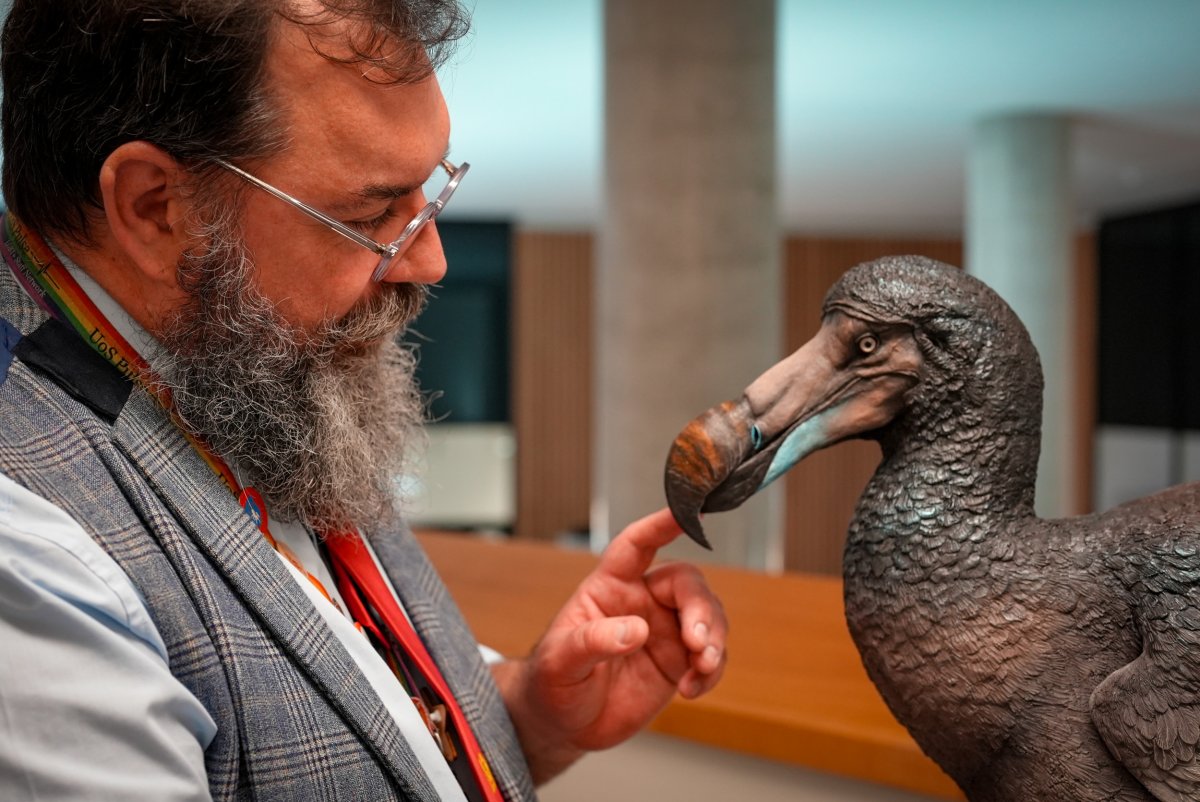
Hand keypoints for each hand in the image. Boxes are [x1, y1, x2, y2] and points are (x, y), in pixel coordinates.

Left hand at [492, 508, 727, 783]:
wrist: (561, 725)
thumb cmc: (551, 682)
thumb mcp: (560, 661)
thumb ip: (593, 642)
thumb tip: (636, 630)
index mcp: (609, 587)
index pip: (636, 546)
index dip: (659, 526)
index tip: (685, 512)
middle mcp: (642, 602)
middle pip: (686, 584)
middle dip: (700, 609)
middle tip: (697, 641)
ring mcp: (663, 631)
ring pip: (707, 616)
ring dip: (713, 639)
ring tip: (701, 666)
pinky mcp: (678, 662)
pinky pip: (710, 656)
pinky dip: (712, 671)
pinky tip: (691, 690)